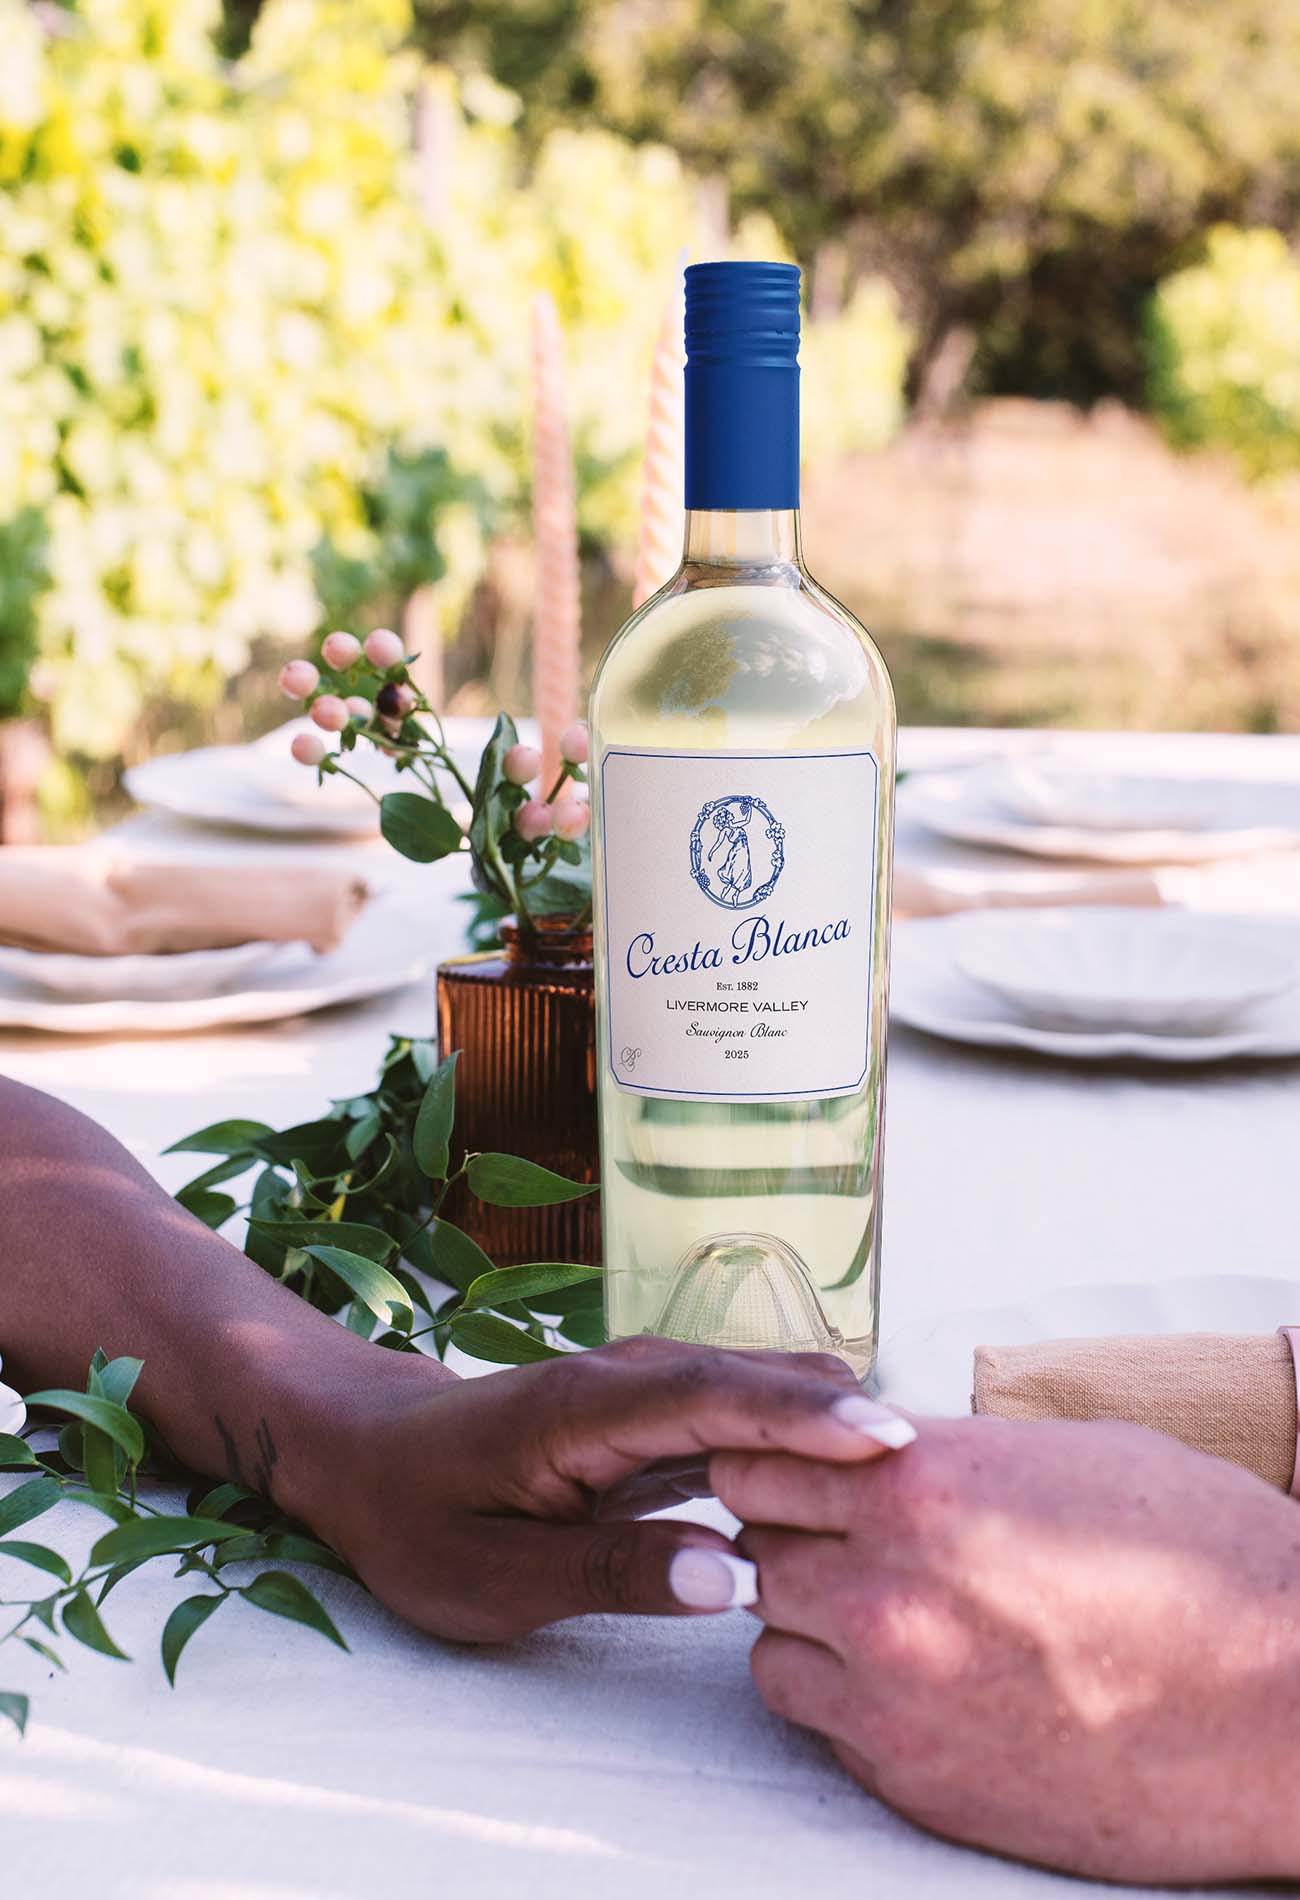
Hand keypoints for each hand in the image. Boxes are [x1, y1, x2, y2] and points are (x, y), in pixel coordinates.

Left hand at [302, 1339, 909, 1641]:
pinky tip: (866, 1467)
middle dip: (850, 1412)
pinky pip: (746, 1411)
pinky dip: (807, 1431)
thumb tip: (730, 1577)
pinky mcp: (661, 1410)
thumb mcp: (491, 1576)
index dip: (802, 1417)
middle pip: (757, 1382)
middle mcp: (629, 1378)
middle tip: (949, 1462)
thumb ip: (609, 1571)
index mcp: (586, 1408)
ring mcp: (648, 1386)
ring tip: (933, 1466)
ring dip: (839, 1418)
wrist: (372, 1453)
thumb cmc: (420, 1517)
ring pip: (761, 1390)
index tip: (888, 1438)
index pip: (712, 1398)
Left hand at [716, 1416, 1299, 1884]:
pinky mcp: (911, 1777)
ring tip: (884, 1618)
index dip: (781, 1465)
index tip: (807, 1475)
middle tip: (846, 1544)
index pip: (759, 1458)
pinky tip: (914, 1683)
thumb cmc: (1200, 1556)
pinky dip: (844, 1700)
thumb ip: (948, 1454)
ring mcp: (890, 1688)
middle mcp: (883, 1582)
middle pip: (754, 1545)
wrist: (1283, 1702)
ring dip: (806, 1624)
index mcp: (918, 1479)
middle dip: (791, 1538)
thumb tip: (883, 1452)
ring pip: (769, 1640)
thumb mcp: (1065, 1453)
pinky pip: (819, 1722)